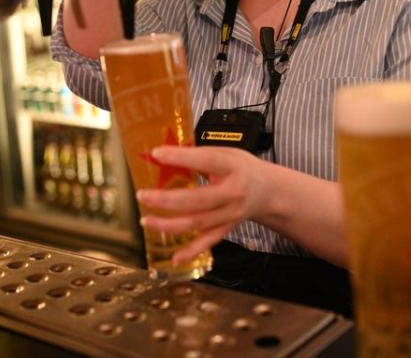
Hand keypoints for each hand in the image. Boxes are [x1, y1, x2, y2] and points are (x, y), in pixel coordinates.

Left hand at [136, 146, 270, 265]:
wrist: (267, 191)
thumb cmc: (242, 169)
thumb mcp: (227, 153)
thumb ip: (199, 154)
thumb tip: (164, 153)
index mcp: (232, 167)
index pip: (206, 160)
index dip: (181, 158)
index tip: (157, 154)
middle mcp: (232, 193)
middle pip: (197, 199)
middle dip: (166, 199)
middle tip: (143, 195)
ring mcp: (229, 214)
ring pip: (197, 223)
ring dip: (169, 224)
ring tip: (146, 220)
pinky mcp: (226, 228)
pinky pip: (207, 242)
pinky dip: (191, 252)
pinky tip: (174, 257)